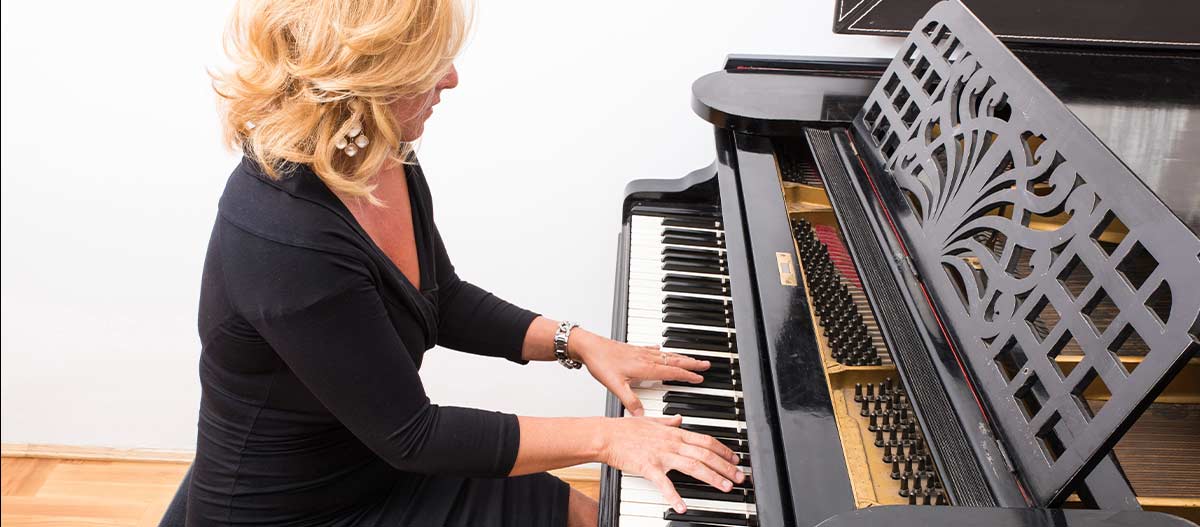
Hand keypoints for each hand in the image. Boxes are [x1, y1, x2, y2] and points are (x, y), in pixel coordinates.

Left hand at [570, 331, 710, 415]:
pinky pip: (654, 350)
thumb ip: (630, 401)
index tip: (700, 377)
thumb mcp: (615, 386)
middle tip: (706, 364)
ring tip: (692, 358)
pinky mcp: (634, 349)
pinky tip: (661, 350)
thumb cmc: (600, 363)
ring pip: (667, 354)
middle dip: (692, 363)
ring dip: (681, 357)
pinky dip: (662, 351)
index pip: (672, 372)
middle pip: (674, 361)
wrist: (588, 346)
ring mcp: (641, 352)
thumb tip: (641, 416)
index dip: (687, 375)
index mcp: (645, 367)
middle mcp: (646, 358)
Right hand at [599, 415, 744, 513]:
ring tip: (726, 487)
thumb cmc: (625, 429)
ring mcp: (661, 455)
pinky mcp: (648, 467)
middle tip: (738, 477)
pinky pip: (664, 483)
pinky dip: (674, 496)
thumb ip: (668, 421)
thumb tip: (680, 419)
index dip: (723, 450)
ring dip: (712, 477)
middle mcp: (671, 443)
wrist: (605, 435)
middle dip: (725, 466)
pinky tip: (682, 506)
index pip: (705, 440)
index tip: (734, 459)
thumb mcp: (651, 421)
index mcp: (674, 433)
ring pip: (693, 465)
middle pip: (705, 454)